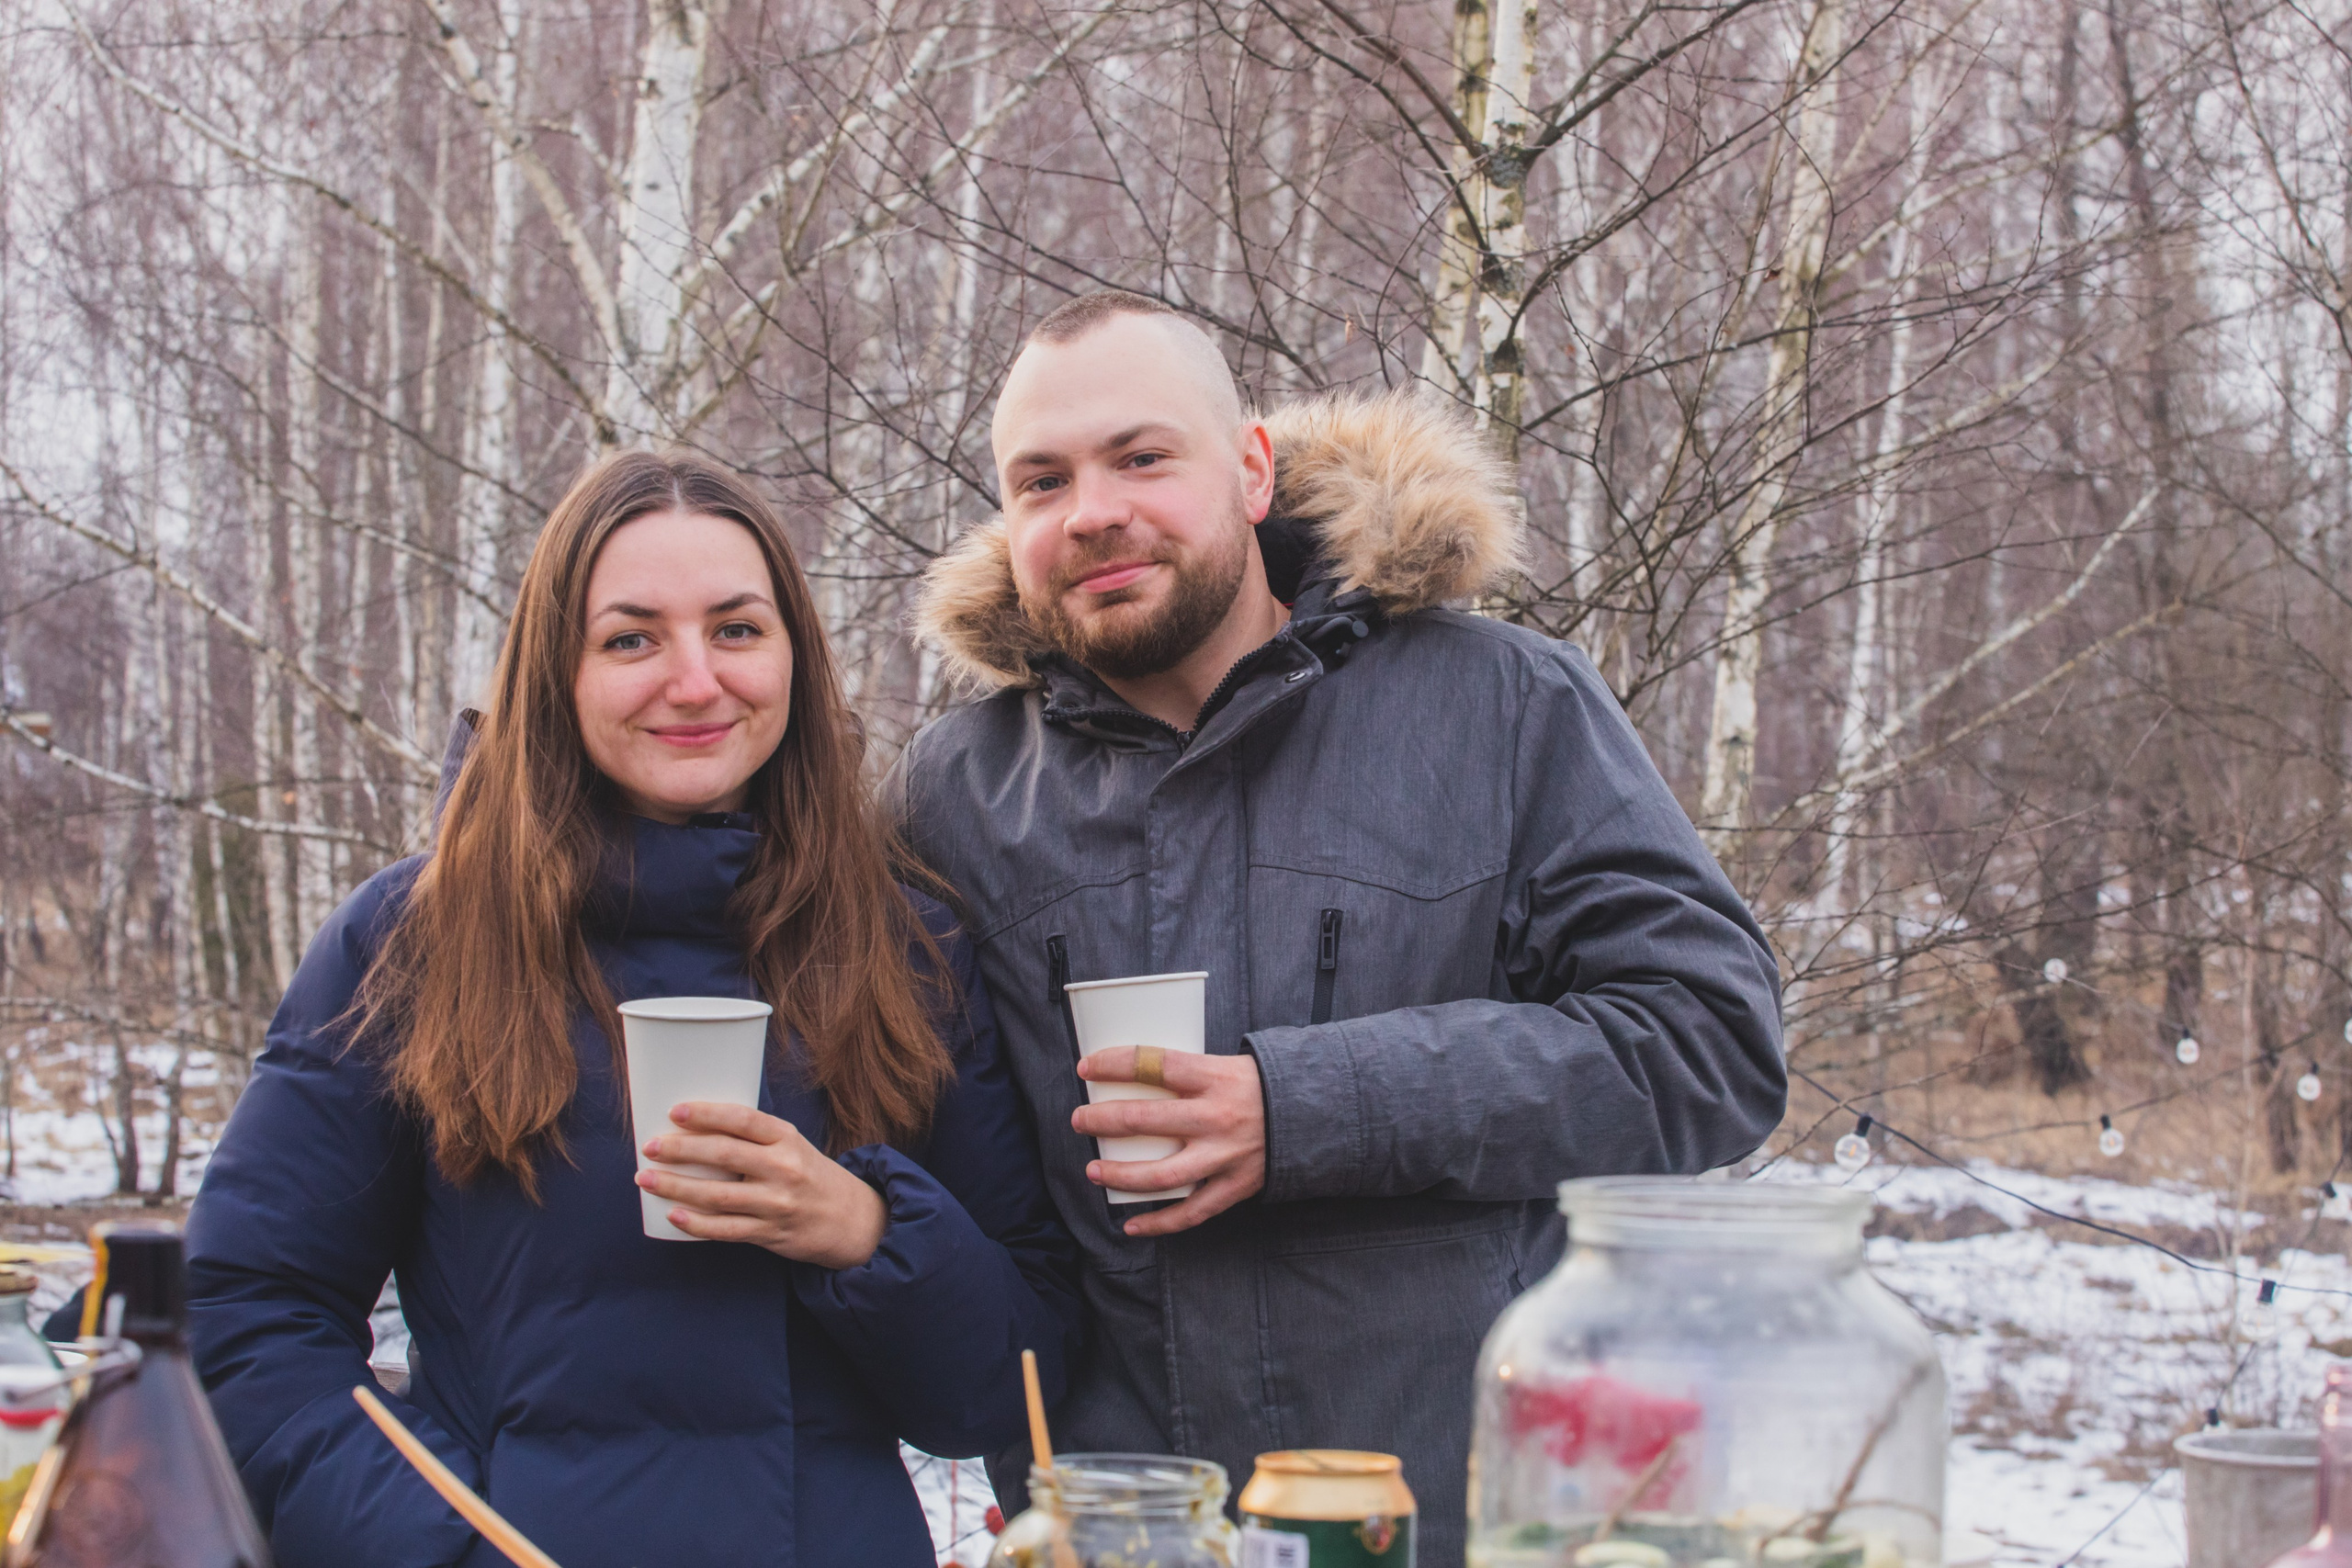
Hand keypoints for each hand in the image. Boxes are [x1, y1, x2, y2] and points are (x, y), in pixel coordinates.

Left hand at [636, 1102, 887, 1268]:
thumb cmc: (810, 1175)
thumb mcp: (792, 1146)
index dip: (707, 1114)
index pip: (742, 1119)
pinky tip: (673, 1216)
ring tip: (646, 1179)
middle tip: (649, 1147)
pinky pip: (726, 1229)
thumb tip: (694, 1131)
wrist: (851, 1218)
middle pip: (724, 1155)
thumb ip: (754, 1139)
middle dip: (680, 1150)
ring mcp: (777, 1203)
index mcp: (787, 1138)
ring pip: (717, 1195)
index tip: (674, 1112)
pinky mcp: (771, 1233)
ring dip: (676, 1186)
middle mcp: (784, 1168)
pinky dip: (696, 1224)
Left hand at [1072, 1047, 1265, 1236]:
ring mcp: (1225, 1155)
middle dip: (1103, 1121)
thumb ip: (1186, 1074)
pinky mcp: (1235, 1186)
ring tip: (1094, 1172)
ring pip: (1162, 1174)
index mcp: (1214, 1076)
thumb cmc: (1259, 1086)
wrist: (1316, 1114)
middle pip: (1146, 1119)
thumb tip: (1131, 1076)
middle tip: (1079, 1121)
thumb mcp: (1226, 1065)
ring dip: (1121, 1176)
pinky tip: (1131, 1225)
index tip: (1086, 1068)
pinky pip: (1191, 1212)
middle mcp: (1217, 1116)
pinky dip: (1160, 1223)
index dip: (1114, 1064)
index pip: (1153, 1063)